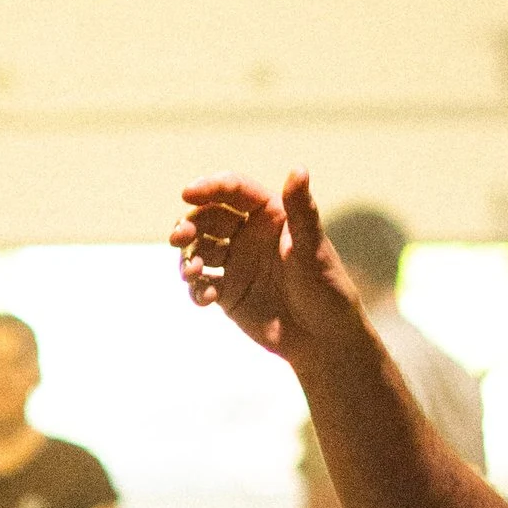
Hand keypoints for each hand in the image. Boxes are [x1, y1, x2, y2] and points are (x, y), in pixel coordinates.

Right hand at [173, 167, 362, 364]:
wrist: (324, 339)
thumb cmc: (327, 288)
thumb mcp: (314, 248)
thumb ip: (302, 210)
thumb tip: (299, 168)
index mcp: (270, 214)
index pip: (233, 190)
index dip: (209, 187)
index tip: (187, 193)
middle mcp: (248, 233)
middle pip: (208, 217)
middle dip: (189, 224)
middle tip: (179, 237)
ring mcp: (235, 262)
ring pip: (198, 249)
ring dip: (188, 257)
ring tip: (192, 273)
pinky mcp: (227, 291)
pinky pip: (201, 283)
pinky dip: (196, 288)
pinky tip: (205, 298)